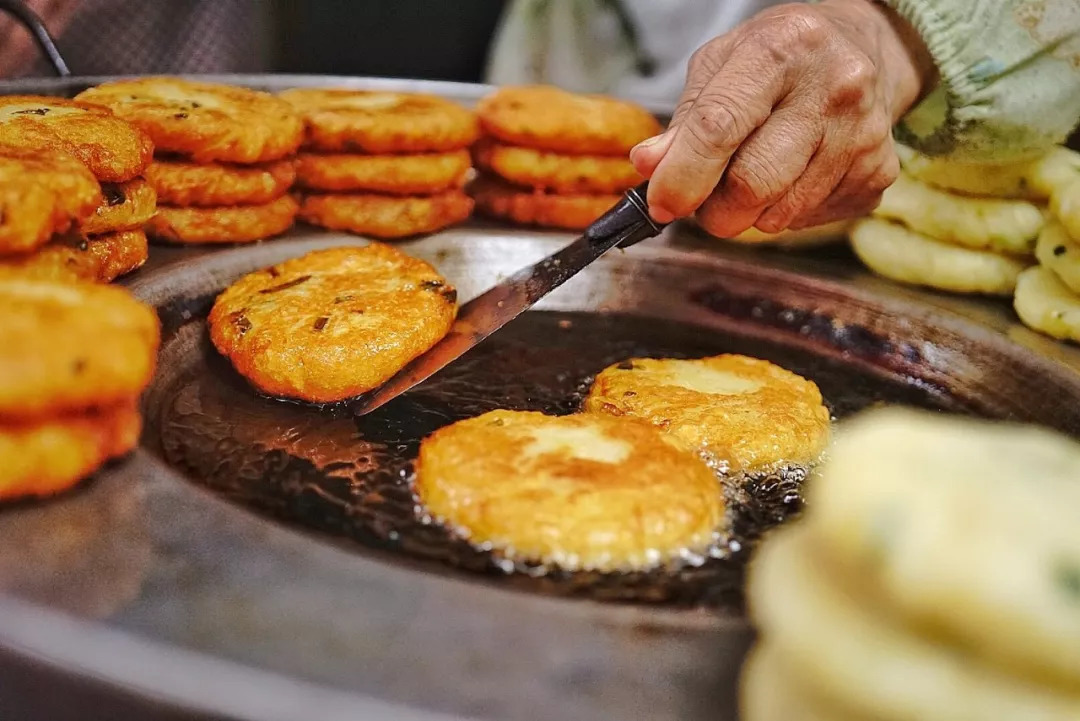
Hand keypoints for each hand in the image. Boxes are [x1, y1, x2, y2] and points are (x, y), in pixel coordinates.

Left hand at [630, 0, 934, 235]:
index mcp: (782, 49)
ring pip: (780, 213)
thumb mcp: (720, 66)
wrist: (860, 49)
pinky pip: (809, 220)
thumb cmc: (778, 59)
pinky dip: (784, 212)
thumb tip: (649, 166)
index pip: (719, 126)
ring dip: (748, 213)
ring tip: (751, 177)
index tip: (661, 204)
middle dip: (714, 209)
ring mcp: (864, 133)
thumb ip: (684, 120)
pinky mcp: (879, 173)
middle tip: (705, 198)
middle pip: (753, 184)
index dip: (682, 176)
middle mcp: (834, 87)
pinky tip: (791, 176)